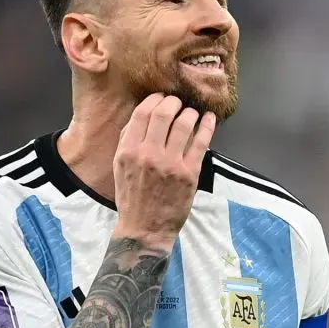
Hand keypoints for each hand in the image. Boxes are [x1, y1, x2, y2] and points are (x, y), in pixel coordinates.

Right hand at [112, 93, 215, 248]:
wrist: (144, 229)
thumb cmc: (131, 198)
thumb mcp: (118, 168)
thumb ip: (126, 142)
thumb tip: (140, 117)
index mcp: (128, 151)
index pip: (142, 113)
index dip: (154, 100)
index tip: (161, 98)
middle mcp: (148, 154)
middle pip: (164, 113)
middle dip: (173, 102)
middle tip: (178, 103)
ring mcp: (170, 163)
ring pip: (184, 124)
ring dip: (190, 113)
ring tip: (191, 113)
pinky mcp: (189, 173)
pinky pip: (201, 142)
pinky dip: (207, 126)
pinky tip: (209, 119)